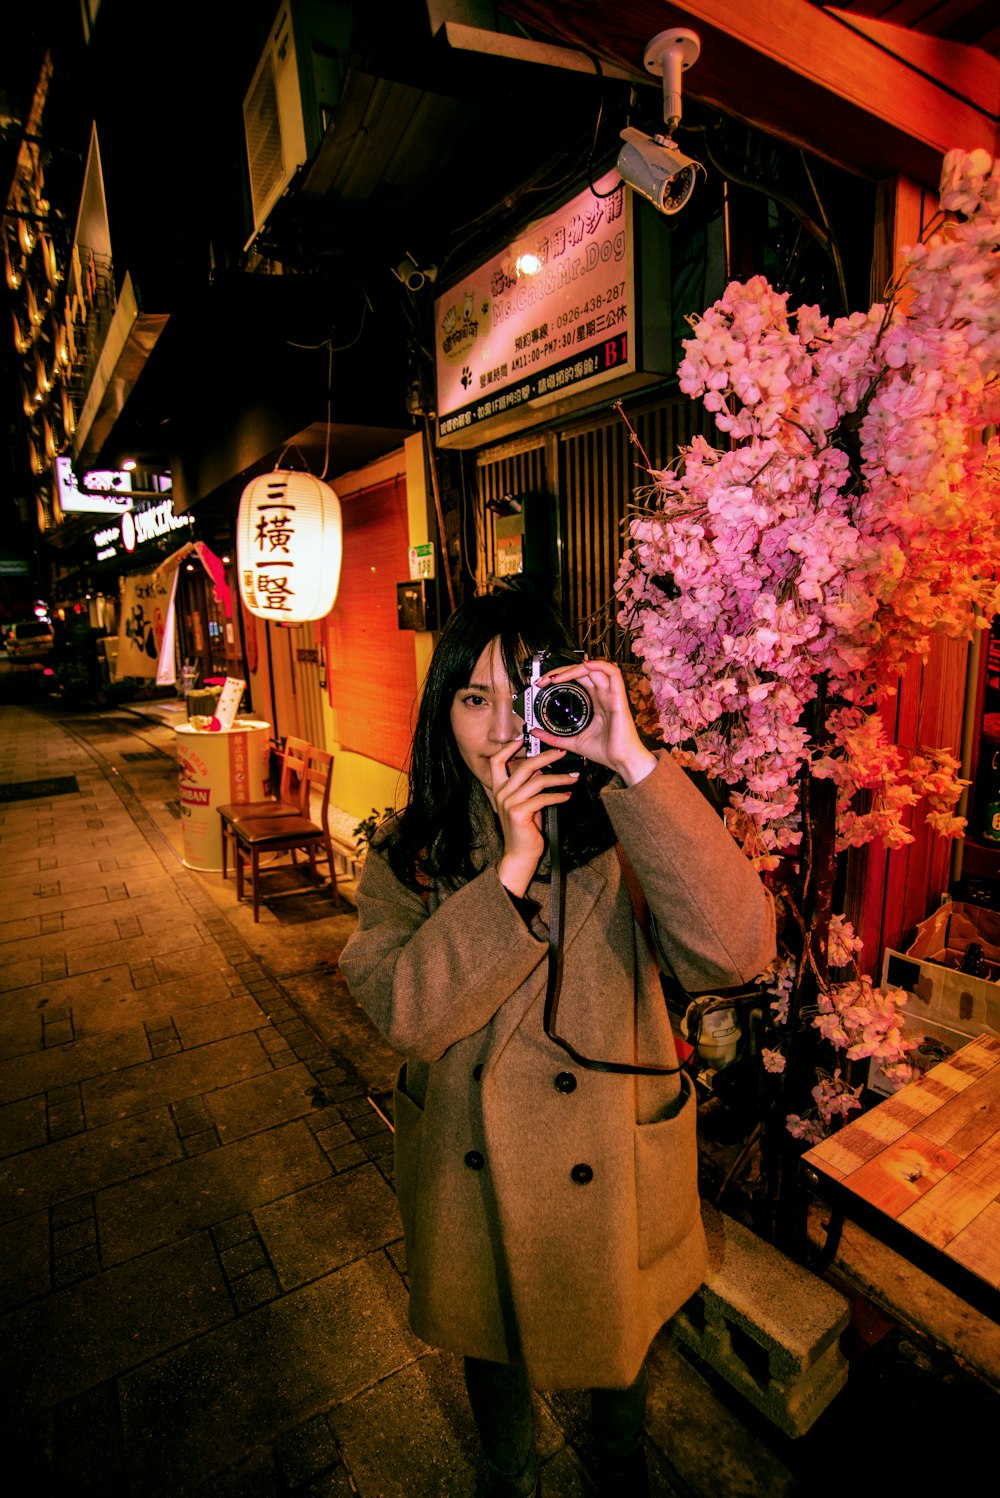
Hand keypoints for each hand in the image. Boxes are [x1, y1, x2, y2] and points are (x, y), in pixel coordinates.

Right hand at [490, 741, 578, 896]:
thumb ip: (528, 786)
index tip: (523, 738)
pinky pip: (543, 798)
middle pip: (524, 766)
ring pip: (537, 781)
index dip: (509, 748)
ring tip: (573, 777)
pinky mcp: (519, 813)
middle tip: (562, 752)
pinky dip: (558, 796)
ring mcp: (509, 803)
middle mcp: (501, 793)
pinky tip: (567, 795)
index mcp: (498, 789)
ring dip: (559, 777)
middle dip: (545, 756)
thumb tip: (540, 769)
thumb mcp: (525, 803)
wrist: (519, 855)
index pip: (497, 761)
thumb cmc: (524, 830)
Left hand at [531, 658, 655, 784]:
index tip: (543, 684)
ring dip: (574, 668)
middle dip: (561, 671)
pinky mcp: (619, 698)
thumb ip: (553, 736)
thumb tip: (535, 732)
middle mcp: (603, 696)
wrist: (622, 762)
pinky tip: (584, 666)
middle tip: (544, 680)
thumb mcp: (572, 742)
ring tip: (557, 677)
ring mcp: (611, 695)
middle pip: (582, 672)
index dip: (560, 677)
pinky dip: (599, 665)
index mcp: (594, 703)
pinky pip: (613, 674)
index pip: (577, 680)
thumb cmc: (606, 752)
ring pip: (594, 669)